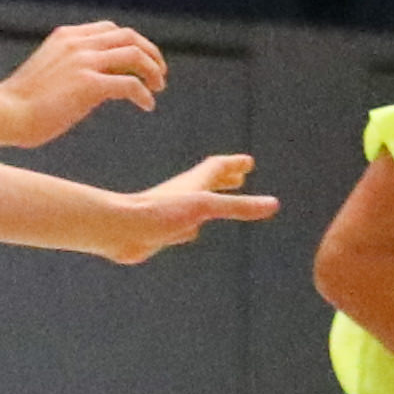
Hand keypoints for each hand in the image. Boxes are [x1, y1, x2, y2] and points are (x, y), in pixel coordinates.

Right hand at [0, 21, 164, 146]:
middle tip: (160, 74)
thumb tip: (99, 79)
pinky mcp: (89, 85)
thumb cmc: (22, 101)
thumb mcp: (49, 68)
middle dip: (151, 53)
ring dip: (153, 70)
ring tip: (158, 88)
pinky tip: (147, 105)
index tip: (142, 61)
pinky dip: (144, 94)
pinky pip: (130, 84)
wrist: (4, 113)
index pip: (111, 29)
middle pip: (129, 36)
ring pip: (135, 55)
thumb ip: (71, 64)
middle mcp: (78, 43)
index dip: (133, 43)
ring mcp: (84, 62)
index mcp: (67, 36)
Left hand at [100, 153, 274, 264]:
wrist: (120, 229)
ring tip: (220, 203)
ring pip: (198, 206)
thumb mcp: (205, 207)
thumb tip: (273, 204)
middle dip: (226, 179)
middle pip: (209, 183)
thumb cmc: (161, 212)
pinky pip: (185, 226)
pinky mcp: (163, 231)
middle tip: (241, 175)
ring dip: (211, 202)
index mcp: (195, 183)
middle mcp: (185, 195)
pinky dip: (194, 225)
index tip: (248, 162)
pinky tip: (192, 231)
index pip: (219, 168)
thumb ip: (239, 207)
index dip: (234, 164)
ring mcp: (173, 213)